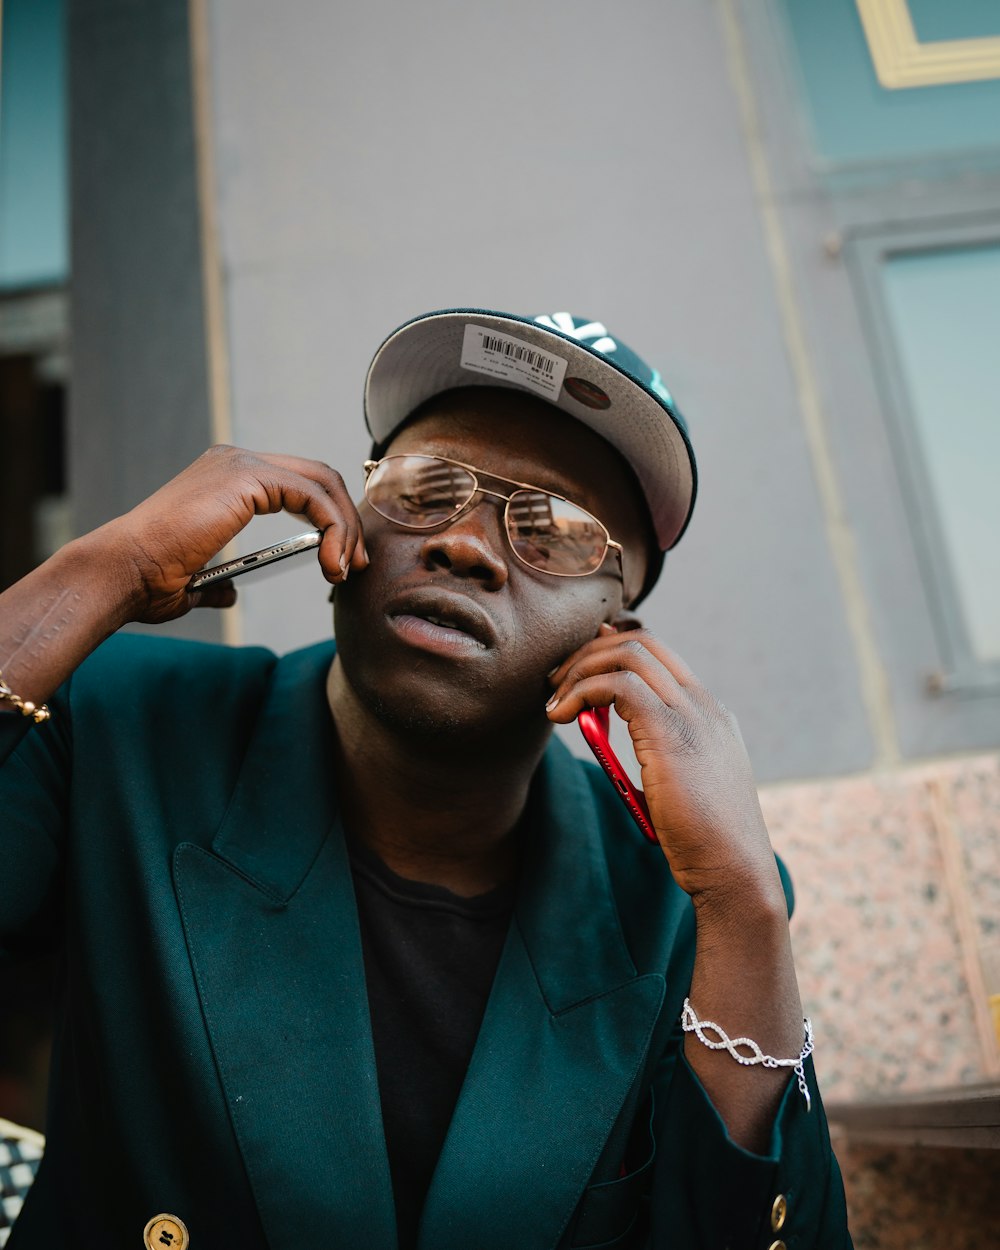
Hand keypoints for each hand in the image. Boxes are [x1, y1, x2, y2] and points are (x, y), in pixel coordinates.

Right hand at [85, 446, 367, 624]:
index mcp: (226, 476)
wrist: (124, 573)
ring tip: (345, 570)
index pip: (300, 482)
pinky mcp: (247, 477)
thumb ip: (219, 581)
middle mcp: (236, 460)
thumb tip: (228, 594)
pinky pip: (313, 497)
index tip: (342, 562)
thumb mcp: (195, 581)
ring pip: (323, 483)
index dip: (330, 519)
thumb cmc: (149, 581)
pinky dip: (332, 529)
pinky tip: (330, 563)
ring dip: (345, 529)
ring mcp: (241, 463)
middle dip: (347, 521)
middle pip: (319, 476)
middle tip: (357, 566)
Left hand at [545, 626, 783, 909]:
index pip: (659, 656)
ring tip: (554, 704)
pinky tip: (562, 716)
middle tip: (555, 684)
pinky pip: (616, 685)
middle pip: (641, 644)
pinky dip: (581, 691)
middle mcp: (703, 704)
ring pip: (628, 654)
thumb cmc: (702, 839)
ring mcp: (690, 713)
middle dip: (589, 654)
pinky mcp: (669, 730)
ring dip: (580, 670)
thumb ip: (656, 749)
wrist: (733, 869)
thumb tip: (610, 726)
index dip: (613, 649)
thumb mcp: (682, 782)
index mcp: (710, 714)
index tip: (577, 667)